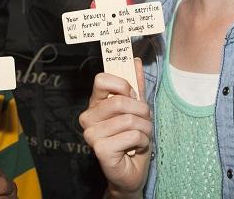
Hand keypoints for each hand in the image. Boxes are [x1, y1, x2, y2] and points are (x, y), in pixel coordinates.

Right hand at [79, 58, 151, 197]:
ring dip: (145, 129)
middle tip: (144, 122)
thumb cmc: (132, 140)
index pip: (102, 80)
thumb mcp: (137, 110)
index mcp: (95, 104)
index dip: (122, 85)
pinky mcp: (100, 149)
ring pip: (130, 119)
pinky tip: (135, 148)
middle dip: (142, 112)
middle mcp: (88, 117)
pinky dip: (142, 141)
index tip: (133, 96)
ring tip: (140, 137)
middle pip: (121, 101)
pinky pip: (132, 135)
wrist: (132, 172)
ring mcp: (91, 134)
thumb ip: (136, 86)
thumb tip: (136, 60)